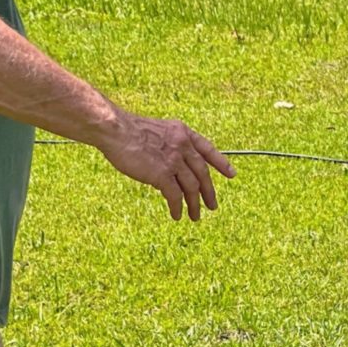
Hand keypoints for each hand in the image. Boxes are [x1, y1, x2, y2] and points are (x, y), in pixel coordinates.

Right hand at [99, 108, 235, 220]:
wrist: (115, 130)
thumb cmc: (129, 131)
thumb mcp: (158, 132)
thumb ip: (171, 146)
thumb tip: (174, 170)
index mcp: (183, 133)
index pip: (208, 149)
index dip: (221, 163)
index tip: (231, 174)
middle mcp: (183, 146)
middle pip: (202, 173)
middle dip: (209, 192)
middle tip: (212, 206)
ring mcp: (174, 160)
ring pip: (191, 187)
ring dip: (194, 204)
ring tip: (195, 216)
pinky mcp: (162, 174)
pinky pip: (175, 196)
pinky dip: (177, 207)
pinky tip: (177, 215)